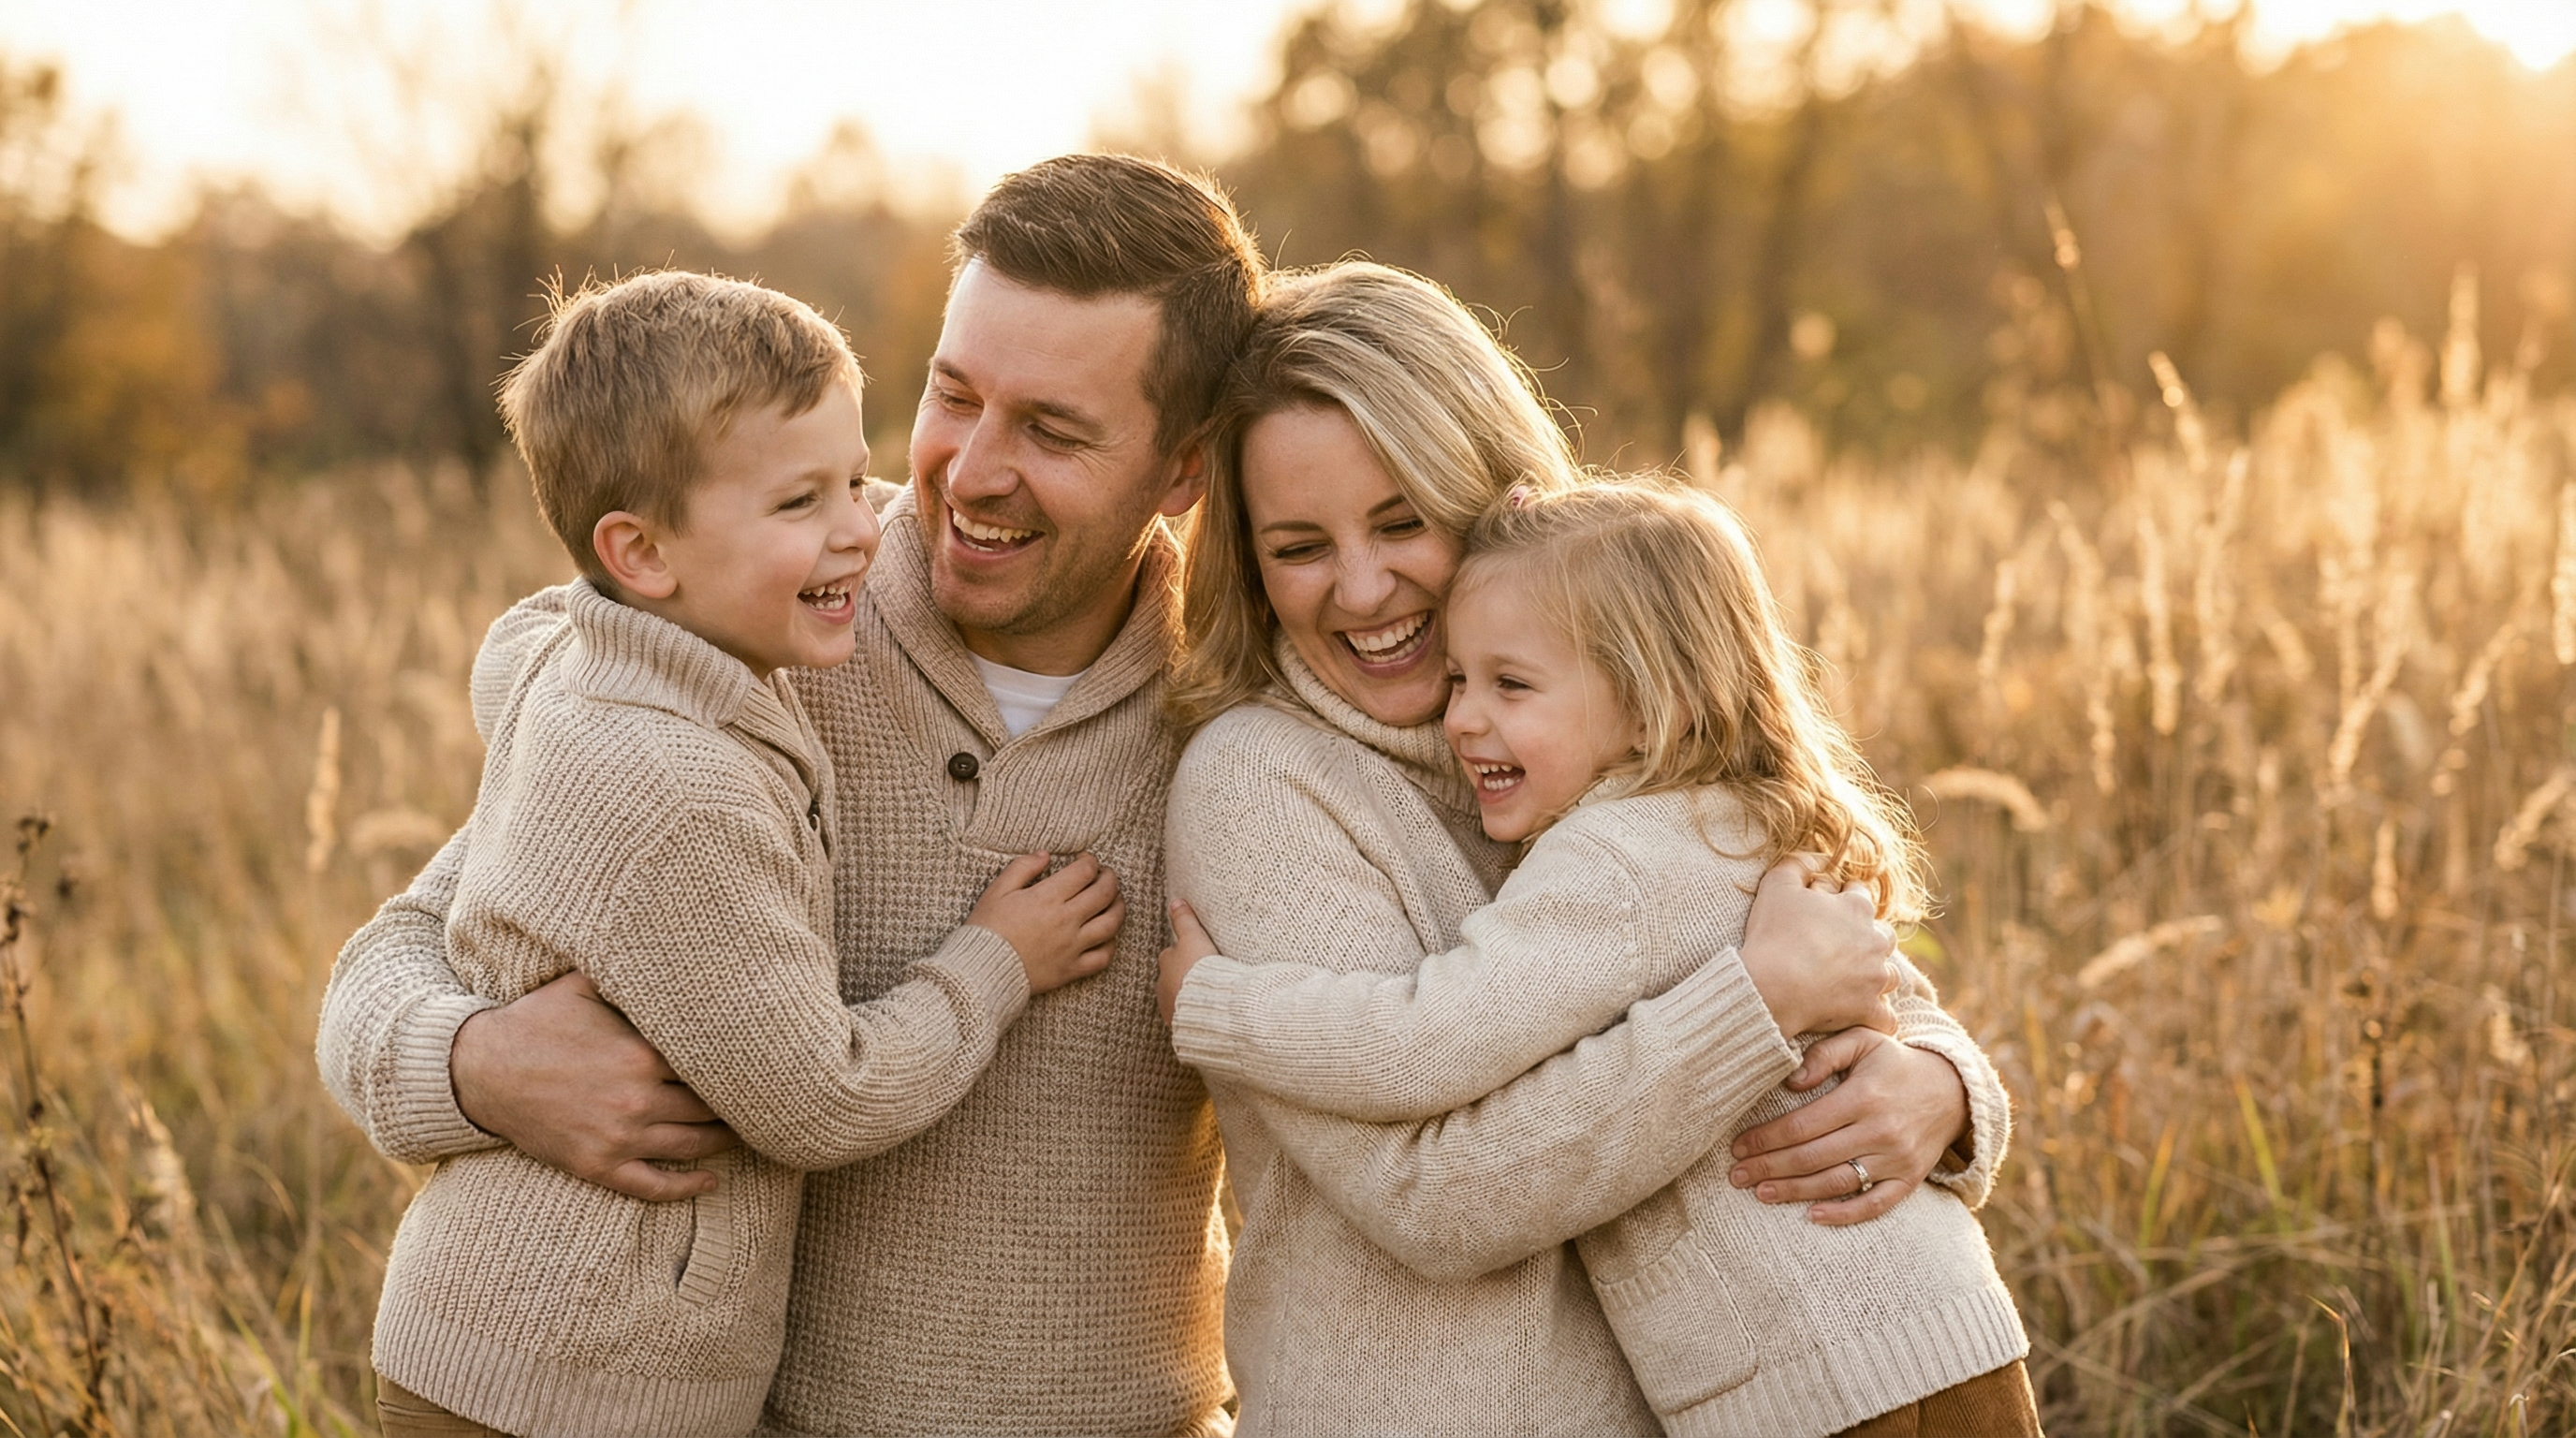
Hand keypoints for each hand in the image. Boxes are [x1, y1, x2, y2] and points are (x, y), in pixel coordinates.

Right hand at [450, 970, 738, 1201]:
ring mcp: (617, 1138)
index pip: (712, 1063)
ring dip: (725, 1142)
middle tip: (767, 1099)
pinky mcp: (597, 1166)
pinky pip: (653, 1186)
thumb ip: (631, 972)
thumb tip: (674, 949)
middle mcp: (636, 1099)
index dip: (739, 1064)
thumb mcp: (584, 984)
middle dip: (740, 1103)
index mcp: (641, 1054)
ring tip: (750, 1133)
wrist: (479, 1070)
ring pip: (692, 1146)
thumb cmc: (537, 1021)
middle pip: (711, 1107)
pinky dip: (687, 1187)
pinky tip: (711, 1180)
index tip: (762, 1061)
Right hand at [967, 851, 1122, 993]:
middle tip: (1106, 874)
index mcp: (1047, 898)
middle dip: (1110, 878)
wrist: (980, 971)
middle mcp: (1065, 920)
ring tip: (1116, 900)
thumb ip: (1022, 867)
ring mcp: (1071, 947)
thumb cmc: (986, 929)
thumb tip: (1045, 854)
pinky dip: (1111, 944)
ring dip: (1119, 907)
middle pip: (1104, 893)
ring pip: (1111, 924)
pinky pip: (1103, 957)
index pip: (1084, 872)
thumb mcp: (997, 890)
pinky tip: (1107, 935)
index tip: (1086, 860)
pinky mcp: (1071, 969)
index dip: (1090, 861)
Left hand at [1156, 899, 1219, 1023]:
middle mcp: (1163, 986)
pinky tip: (1210, 1014)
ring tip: (1211, 996)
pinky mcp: (1181, 1026)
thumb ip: (1185, 920)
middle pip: (1173, 978)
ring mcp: (1170, 1008)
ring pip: (1178, 999)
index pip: (1171, 954)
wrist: (1209, 1006)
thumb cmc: (1202, 969)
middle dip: (1184, 978)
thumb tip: (1175, 902)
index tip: (1199, 956)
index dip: (1186, 954)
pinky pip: (1188, 1019)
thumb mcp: (1195, 938)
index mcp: (1166, 962)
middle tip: (1205, 976)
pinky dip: (1196, 1015)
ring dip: (1190, 997)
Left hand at [1726, 1026, 1970, 1225]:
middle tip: (1735, 1176)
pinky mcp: (1909, 1179)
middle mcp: (1880, 1131)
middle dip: (1769, 1168)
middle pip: (1813, 1157)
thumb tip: (1790, 1082)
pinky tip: (1812, 1217)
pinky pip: (1875, 1204)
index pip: (1803, 1124)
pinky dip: (1844, 1214)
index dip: (1766, 1138)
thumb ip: (1825, 1054)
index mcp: (1863, 1097)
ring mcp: (1897, 1159)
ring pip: (1837, 1182)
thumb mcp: (1864, 1040)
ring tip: (1760, 1193)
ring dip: (1795, 1192)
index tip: (1738, 1147)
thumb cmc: (1895, 1063)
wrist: (1954, 1090)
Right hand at [1737, 857, 1900, 1038]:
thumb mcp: (1778, 883)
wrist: (1772, 986)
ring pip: (1890, 974)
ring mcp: (1877, 977)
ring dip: (1876, 976)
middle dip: (1867, 938)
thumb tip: (1820, 857)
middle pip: (1883, 935)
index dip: (1841, 899)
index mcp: (1857, 907)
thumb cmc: (1773, 933)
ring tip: (1851, 982)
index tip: (1825, 911)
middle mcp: (1876, 940)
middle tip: (1839, 947)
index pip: (1860, 895)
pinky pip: (1886, 1017)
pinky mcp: (1871, 1009)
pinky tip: (1864, 1016)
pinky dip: (1878, 1017)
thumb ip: (1800, 862)